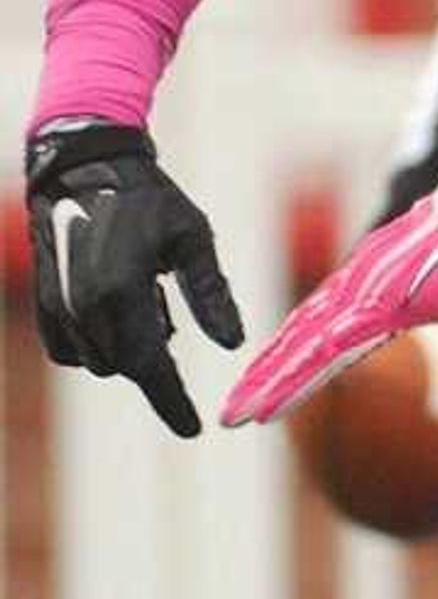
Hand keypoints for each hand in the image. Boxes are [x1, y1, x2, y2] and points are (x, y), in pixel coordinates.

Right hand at [25, 118, 243, 437]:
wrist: (83, 169)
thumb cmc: (147, 200)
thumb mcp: (193, 239)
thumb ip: (211, 293)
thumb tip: (233, 343)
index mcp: (122, 291)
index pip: (150, 366)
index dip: (171, 402)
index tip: (193, 429)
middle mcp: (83, 306)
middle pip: (127, 367)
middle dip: (155, 364)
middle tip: (169, 317)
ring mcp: (57, 307)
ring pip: (99, 362)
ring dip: (128, 350)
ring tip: (148, 302)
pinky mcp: (43, 303)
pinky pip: (71, 350)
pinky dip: (98, 345)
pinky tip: (119, 309)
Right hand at [221, 175, 437, 428]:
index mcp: (381, 301)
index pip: (321, 354)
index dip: (286, 386)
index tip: (250, 414)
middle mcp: (360, 287)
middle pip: (298, 340)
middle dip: (262, 379)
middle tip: (228, 416)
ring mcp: (362, 274)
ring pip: (305, 320)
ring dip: (274, 356)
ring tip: (247, 389)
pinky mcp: (370, 267)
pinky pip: (322, 303)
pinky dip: (298, 328)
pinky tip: (292, 344)